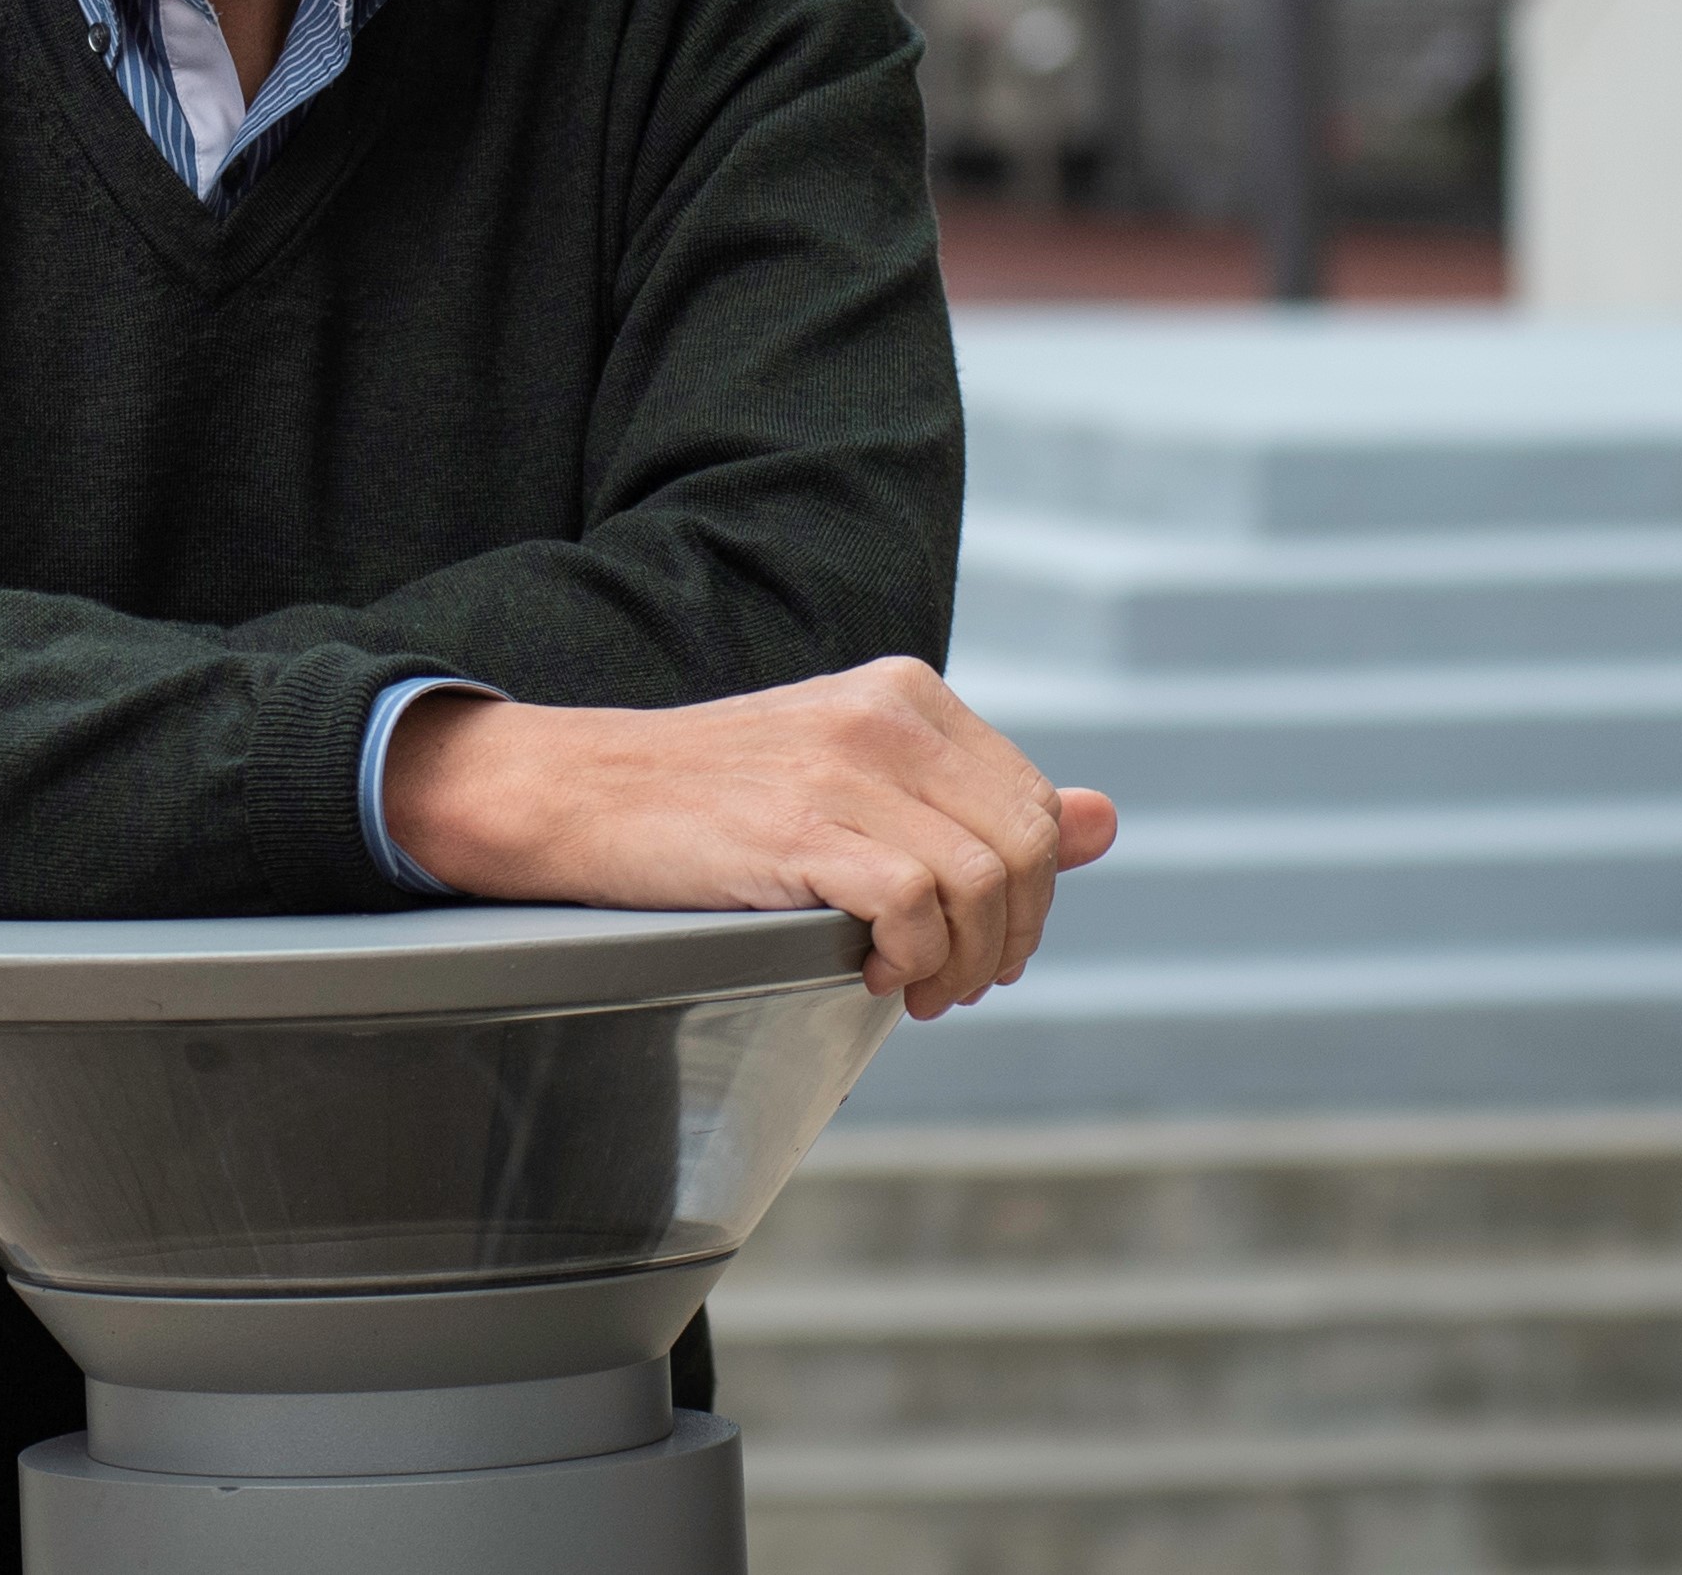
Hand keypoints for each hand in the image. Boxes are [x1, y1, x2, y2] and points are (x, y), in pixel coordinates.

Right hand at [379, 658, 1113, 1016]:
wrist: (576, 791)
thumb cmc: (709, 797)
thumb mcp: (855, 777)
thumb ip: (976, 800)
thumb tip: (1105, 821)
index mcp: (907, 693)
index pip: (1034, 806)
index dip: (1026, 897)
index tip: (977, 944)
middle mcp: (888, 715)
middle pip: (1023, 848)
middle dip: (1008, 937)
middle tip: (952, 984)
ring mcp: (844, 766)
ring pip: (981, 882)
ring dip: (962, 962)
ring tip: (913, 986)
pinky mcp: (802, 825)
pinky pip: (914, 906)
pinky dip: (908, 958)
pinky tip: (865, 970)